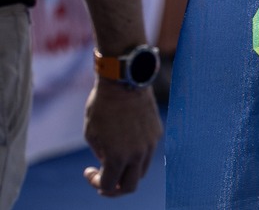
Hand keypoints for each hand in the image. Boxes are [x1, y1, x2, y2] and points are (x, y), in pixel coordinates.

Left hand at [82, 81, 160, 196]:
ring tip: (115, 162)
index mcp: (118, 157)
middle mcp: (138, 154)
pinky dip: (136, 157)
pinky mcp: (157, 133)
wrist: (125, 82)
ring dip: (127, 173)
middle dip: (115, 188)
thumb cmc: (102, 107)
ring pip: (141, 171)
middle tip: (104, 179)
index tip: (88, 171)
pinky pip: (147, 153)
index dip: (95, 183)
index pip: (108, 186)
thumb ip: (102, 155)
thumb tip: (108, 165)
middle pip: (130, 186)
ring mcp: (151, 144)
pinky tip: (125, 144)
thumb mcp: (92, 135)